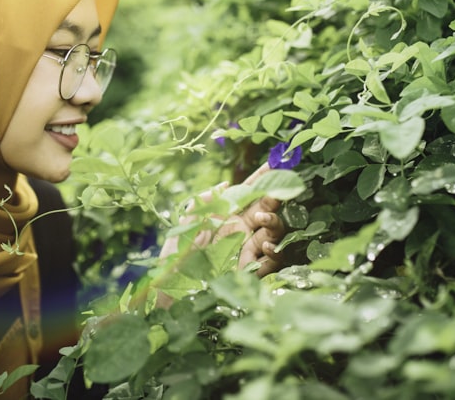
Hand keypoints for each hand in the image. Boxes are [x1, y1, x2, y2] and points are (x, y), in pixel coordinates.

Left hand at [160, 162, 286, 277]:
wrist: (173, 292)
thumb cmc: (176, 258)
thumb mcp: (185, 226)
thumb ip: (201, 204)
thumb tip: (224, 185)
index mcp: (226, 216)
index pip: (248, 193)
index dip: (262, 178)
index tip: (275, 163)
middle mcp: (241, 230)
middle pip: (266, 208)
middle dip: (275, 196)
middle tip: (282, 187)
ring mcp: (248, 250)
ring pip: (273, 231)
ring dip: (273, 220)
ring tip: (262, 216)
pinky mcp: (252, 270)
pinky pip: (272, 259)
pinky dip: (274, 251)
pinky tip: (265, 246)